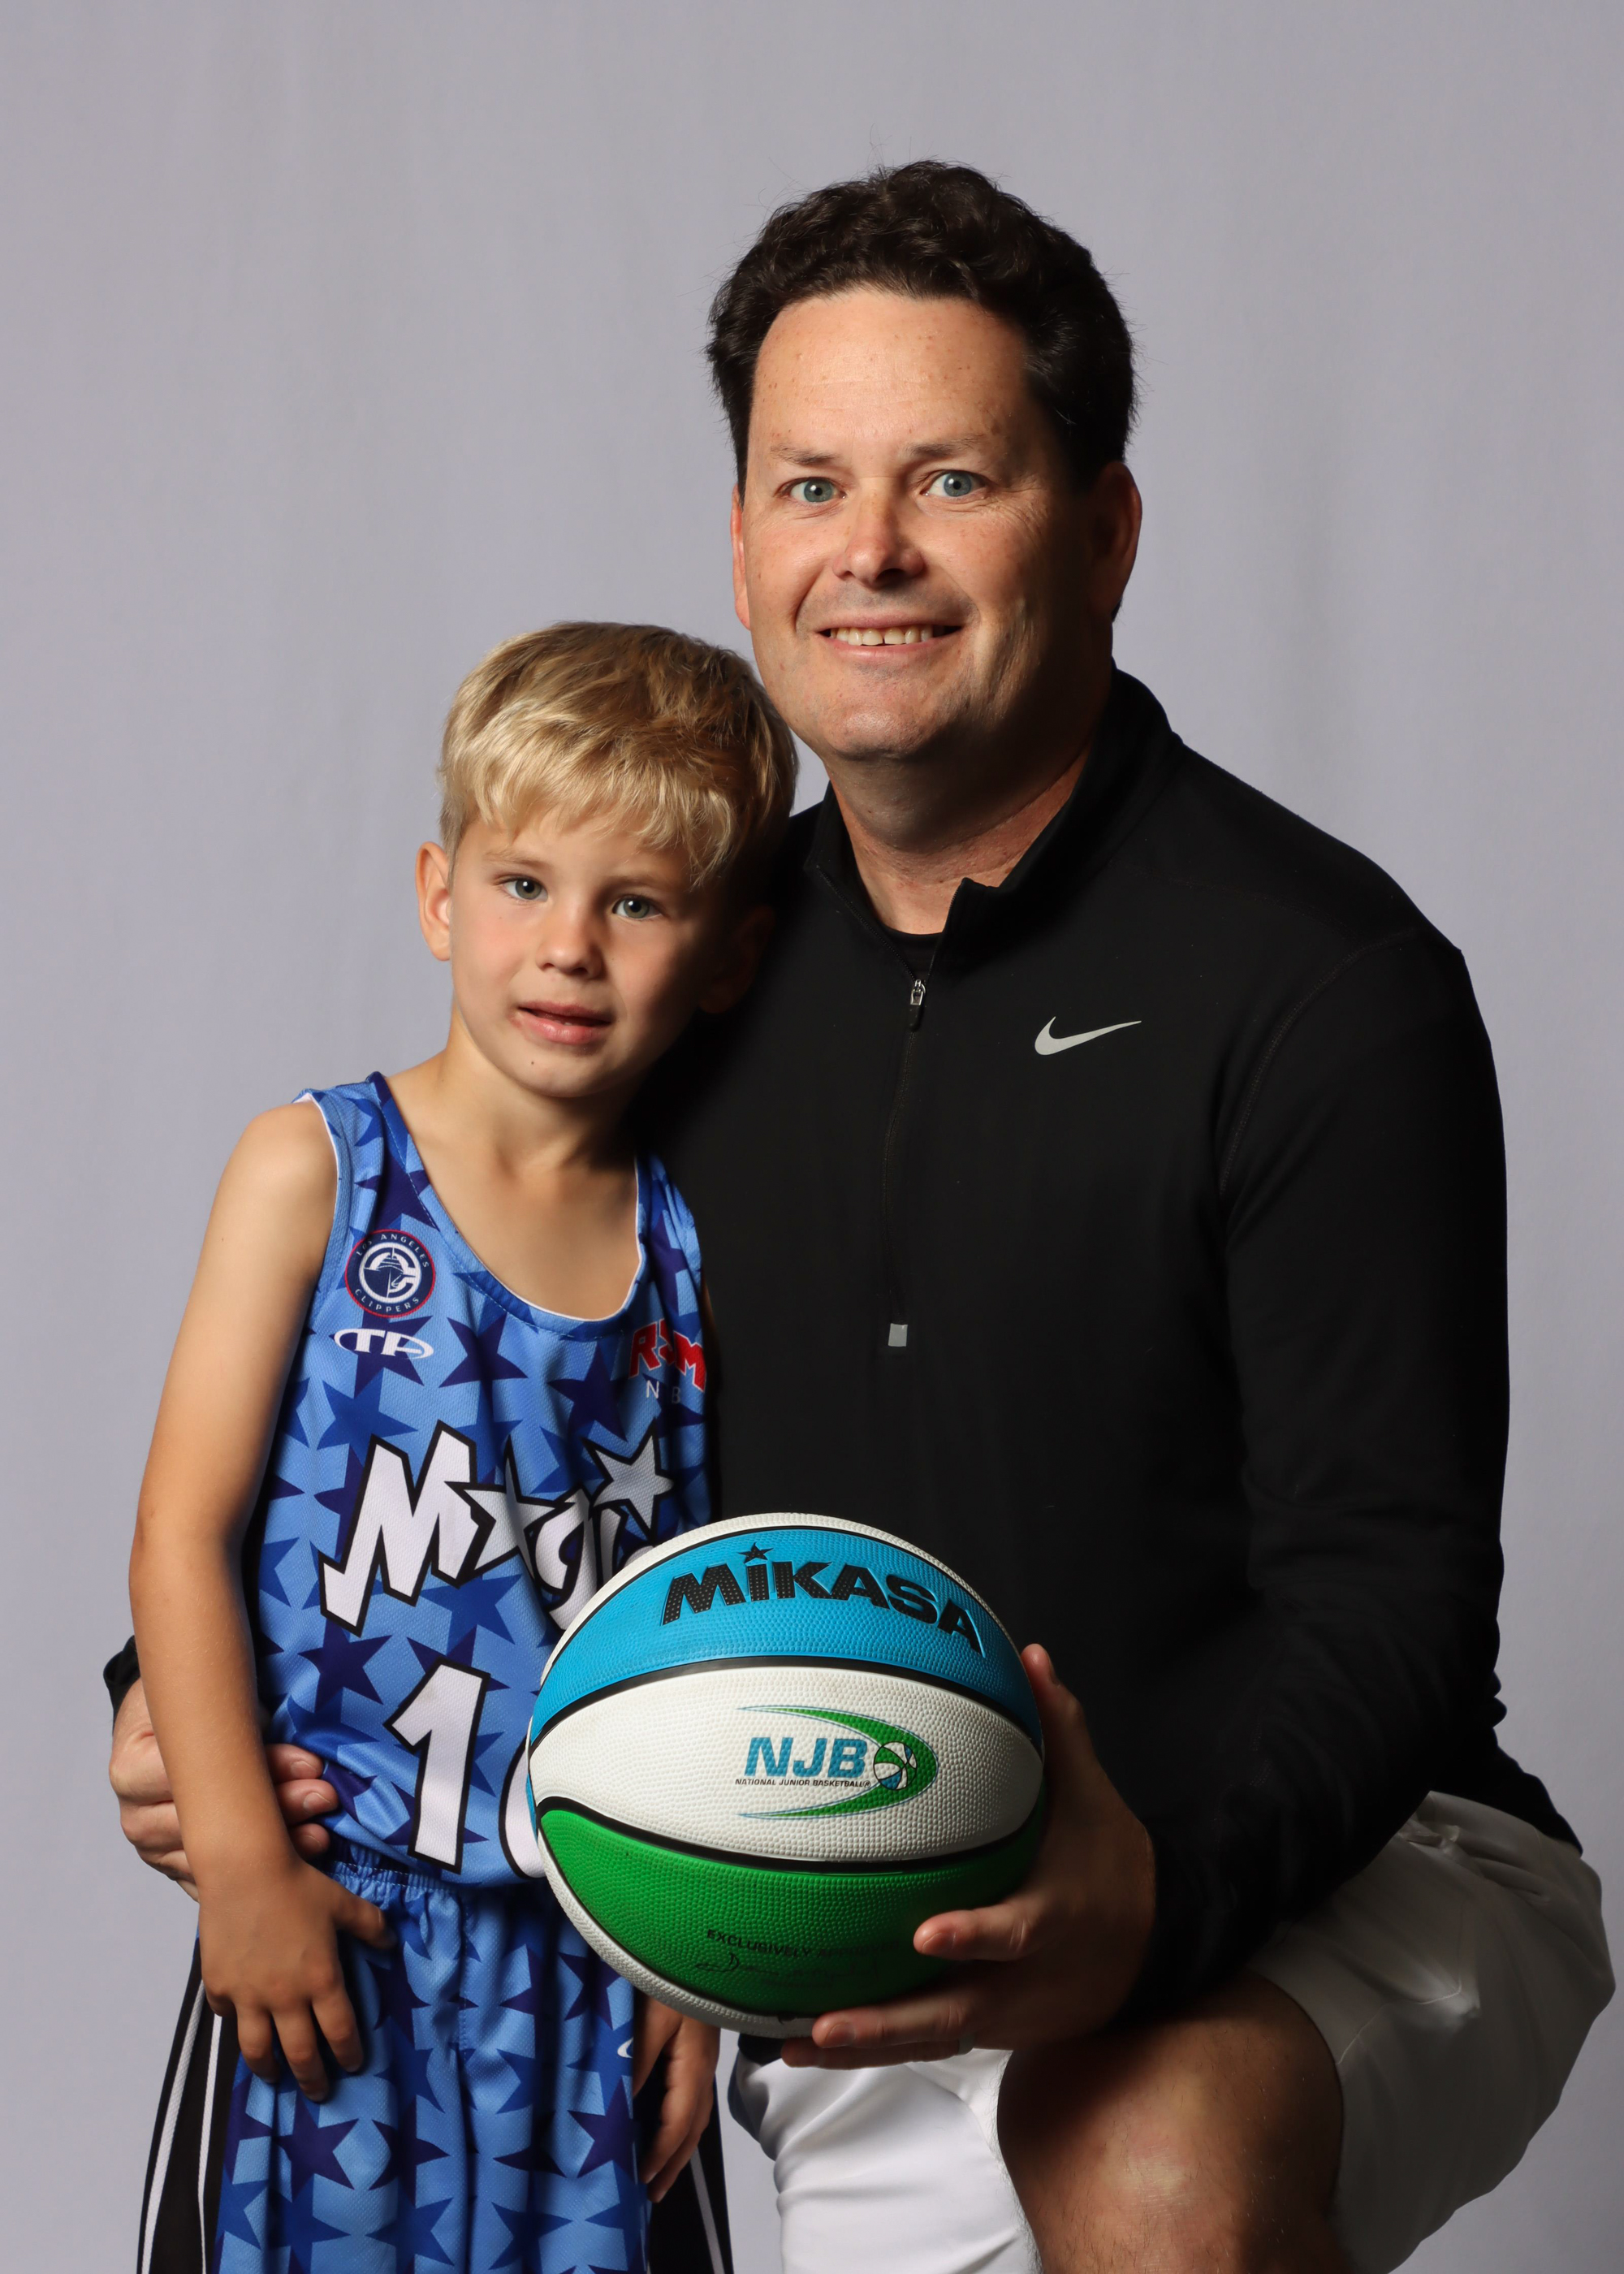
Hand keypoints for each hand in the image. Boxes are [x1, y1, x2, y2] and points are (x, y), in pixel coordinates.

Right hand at [111, 1679, 338, 1895]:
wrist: (156, 1730)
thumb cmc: (184, 1705)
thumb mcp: (202, 1693)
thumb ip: (235, 1719)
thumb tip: (289, 1740)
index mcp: (132, 1770)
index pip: (202, 1775)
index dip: (263, 1768)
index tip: (309, 1763)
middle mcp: (137, 1818)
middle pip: (213, 1824)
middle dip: (277, 1810)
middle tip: (324, 1797)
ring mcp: (155, 1851)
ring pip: (219, 1859)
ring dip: (274, 1846)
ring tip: (321, 1834)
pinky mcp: (176, 1870)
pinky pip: (219, 1883)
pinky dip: (258, 1874)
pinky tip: (297, 1864)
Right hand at [197, 1849, 394, 2099]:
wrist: (245, 1871)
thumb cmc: (298, 1883)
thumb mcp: (343, 1902)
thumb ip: (370, 1926)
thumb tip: (391, 1942)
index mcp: (321, 1980)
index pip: (340, 2032)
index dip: (348, 2053)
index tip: (352, 2066)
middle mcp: (285, 1997)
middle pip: (300, 2053)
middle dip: (312, 2078)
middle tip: (318, 2092)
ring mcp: (248, 1996)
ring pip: (258, 2049)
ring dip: (268, 2068)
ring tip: (274, 2076)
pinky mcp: (219, 1987)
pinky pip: (227, 2016)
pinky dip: (235, 2024)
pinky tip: (241, 2025)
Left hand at [633, 1995, 718, 2200]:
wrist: (703, 1940)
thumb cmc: (675, 1976)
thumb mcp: (652, 2017)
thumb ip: (636, 2061)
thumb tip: (622, 2106)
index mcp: (693, 2067)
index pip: (678, 2124)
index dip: (659, 2155)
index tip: (639, 2179)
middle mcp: (703, 2069)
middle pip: (693, 2128)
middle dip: (674, 2162)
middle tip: (654, 2194)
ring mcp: (704, 2058)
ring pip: (695, 2114)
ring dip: (677, 2145)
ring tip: (659, 2170)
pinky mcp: (699, 2046)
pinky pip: (691, 2096)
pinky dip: (678, 2120)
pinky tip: (663, 2120)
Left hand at [782, 1646, 1155, 2068]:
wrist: (1153, 1950)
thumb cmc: (1111, 1864)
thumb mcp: (1094, 1798)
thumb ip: (1059, 1730)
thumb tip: (1031, 1657)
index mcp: (1050, 1916)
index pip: (1013, 1932)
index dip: (973, 1936)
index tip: (925, 1932)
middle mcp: (1021, 1978)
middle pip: (952, 2012)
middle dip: (887, 2022)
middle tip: (825, 2018)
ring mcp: (1000, 2010)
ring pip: (927, 2039)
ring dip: (863, 2045)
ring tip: (797, 2041)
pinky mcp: (985, 2028)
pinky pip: (922, 2044)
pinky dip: (870, 2049)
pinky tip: (809, 2045)